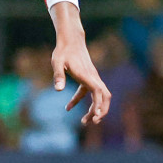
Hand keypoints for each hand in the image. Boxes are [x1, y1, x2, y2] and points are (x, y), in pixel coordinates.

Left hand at [50, 3, 110, 125]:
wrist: (70, 39)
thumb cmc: (62, 51)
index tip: (94, 117)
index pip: (98, 93)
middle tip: (90, 122)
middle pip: (105, 97)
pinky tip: (68, 107)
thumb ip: (58, 75)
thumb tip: (59, 90)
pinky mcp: (87, 77)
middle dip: (100, 111)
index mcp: (87, 76)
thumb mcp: (57, 62)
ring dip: (95, 108)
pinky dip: (82, 101)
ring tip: (85, 121)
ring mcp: (92, 78)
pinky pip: (89, 92)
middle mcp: (93, 77)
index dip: (99, 105)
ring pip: (100, 96)